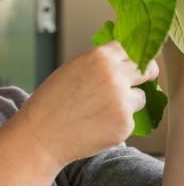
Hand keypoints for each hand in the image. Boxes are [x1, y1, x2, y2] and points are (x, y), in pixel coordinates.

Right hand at [15, 41, 158, 167]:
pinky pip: (129, 121)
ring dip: (127, 104)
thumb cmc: (49, 105)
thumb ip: (98, 65)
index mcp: (100, 57)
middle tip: (141, 83)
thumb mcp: (71, 71)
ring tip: (98, 113)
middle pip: (147, 70)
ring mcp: (122, 101)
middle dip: (146, 76)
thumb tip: (124, 63)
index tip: (138, 63)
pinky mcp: (125, 124)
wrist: (39, 136)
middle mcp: (115, 76)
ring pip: (139, 99)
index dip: (135, 58)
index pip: (132, 49)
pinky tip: (93, 128)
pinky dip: (116, 125)